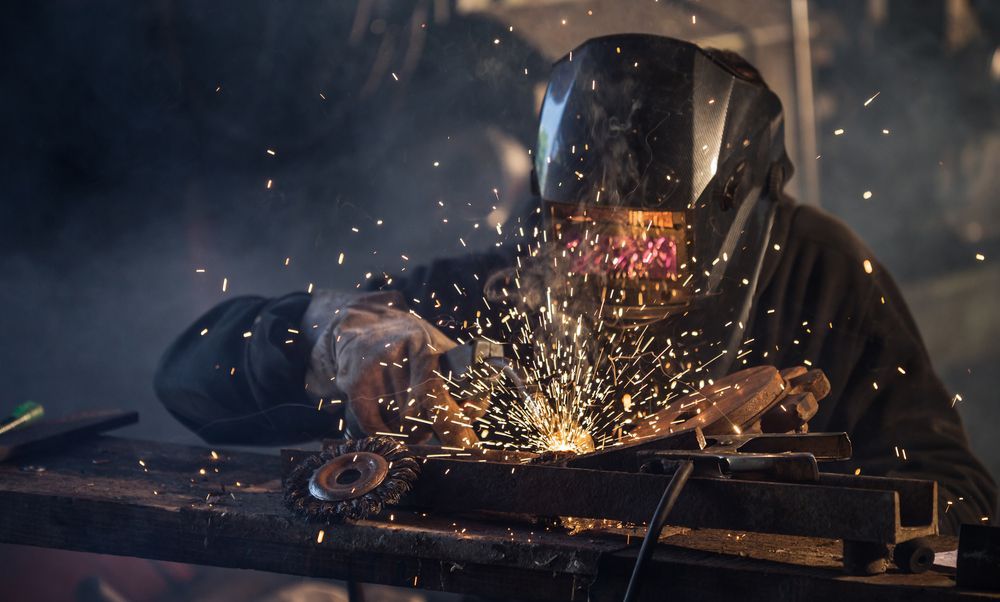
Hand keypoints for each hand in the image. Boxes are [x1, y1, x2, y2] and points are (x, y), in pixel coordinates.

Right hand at [305, 290, 480, 446]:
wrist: (364, 325)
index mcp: (423, 344)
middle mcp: (395, 354)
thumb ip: (465, 380)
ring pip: (397, 425)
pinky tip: (392, 425)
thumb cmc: (411, 343)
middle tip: (433, 430)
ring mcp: (371, 369)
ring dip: (409, 432)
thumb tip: (471, 414)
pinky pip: (374, 427)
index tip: (465, 445)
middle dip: (430, 429)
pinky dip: (387, 433)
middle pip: (417, 415)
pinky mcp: (354, 384)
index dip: (450, 422)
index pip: (436, 392)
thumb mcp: (442, 349)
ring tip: (410, 417)